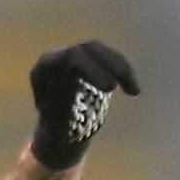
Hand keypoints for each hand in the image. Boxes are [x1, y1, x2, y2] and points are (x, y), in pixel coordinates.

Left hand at [28, 40, 139, 169]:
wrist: (62, 131)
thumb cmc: (57, 131)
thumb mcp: (57, 124)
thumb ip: (63, 111)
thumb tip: (69, 101)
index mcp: (45, 70)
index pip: (70, 57)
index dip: (92, 69)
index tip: (111, 88)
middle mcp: (59, 58)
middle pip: (87, 49)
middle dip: (109, 65)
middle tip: (118, 89)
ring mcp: (74, 58)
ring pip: (101, 52)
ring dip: (121, 69)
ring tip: (134, 91)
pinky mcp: (89, 62)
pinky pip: (109, 60)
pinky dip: (124, 74)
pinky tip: (134, 91)